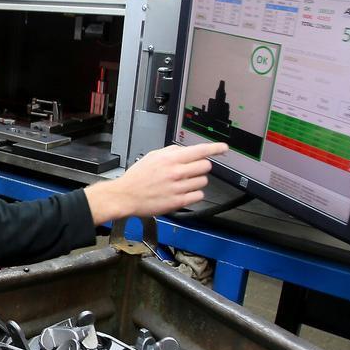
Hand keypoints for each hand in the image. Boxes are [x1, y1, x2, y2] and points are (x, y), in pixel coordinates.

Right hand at [84, 142, 227, 223]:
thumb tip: (186, 150)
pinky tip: (184, 192)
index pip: (200, 150)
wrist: (126, 196)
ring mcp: (179, 188)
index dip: (215, 148)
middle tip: (192, 170)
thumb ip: (171, 152)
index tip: (224, 148)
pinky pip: (199, 196)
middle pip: (206, 166)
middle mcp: (177, 172)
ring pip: (203, 181)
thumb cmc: (137, 177)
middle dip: (201, 167)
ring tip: (183, 183)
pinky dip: (194, 194)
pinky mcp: (178, 201)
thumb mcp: (152, 156)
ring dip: (197, 181)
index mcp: (170, 159)